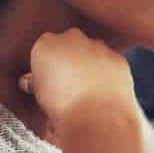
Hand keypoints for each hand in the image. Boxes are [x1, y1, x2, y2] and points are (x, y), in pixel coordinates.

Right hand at [21, 28, 138, 133]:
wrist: (95, 114)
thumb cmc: (61, 106)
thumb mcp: (36, 93)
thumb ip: (37, 79)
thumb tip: (36, 82)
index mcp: (45, 43)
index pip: (44, 50)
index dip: (46, 67)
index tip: (47, 81)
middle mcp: (72, 38)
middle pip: (68, 46)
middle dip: (68, 60)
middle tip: (67, 84)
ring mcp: (98, 45)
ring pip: (91, 52)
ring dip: (89, 65)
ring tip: (87, 90)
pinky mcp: (117, 57)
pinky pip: (110, 63)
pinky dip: (107, 73)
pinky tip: (104, 91)